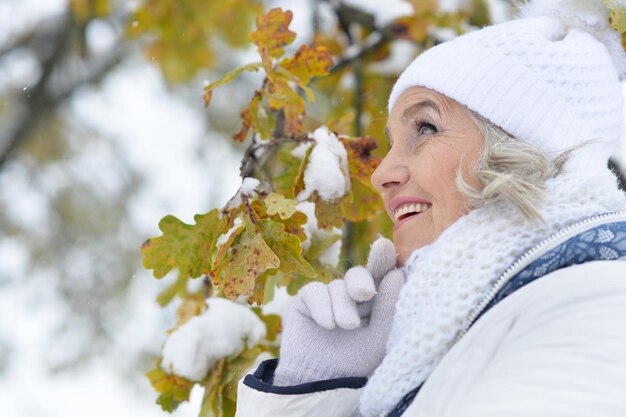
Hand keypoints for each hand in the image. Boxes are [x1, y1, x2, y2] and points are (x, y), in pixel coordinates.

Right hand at [272, 237, 404, 385]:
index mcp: (374, 302)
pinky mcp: (306, 301)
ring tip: (347, 327)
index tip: (384, 246)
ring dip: (343, 307)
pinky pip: (315, 291)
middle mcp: (351, 296)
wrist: (319, 383)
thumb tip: (396, 274)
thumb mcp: (379, 338)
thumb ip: (388, 308)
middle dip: (361, 281)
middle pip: (358, 274)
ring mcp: (328, 297)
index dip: (382, 260)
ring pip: (337, 285)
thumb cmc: (355, 362)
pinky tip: (326, 325)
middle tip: (365, 294)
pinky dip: (323, 307)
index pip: (380, 276)